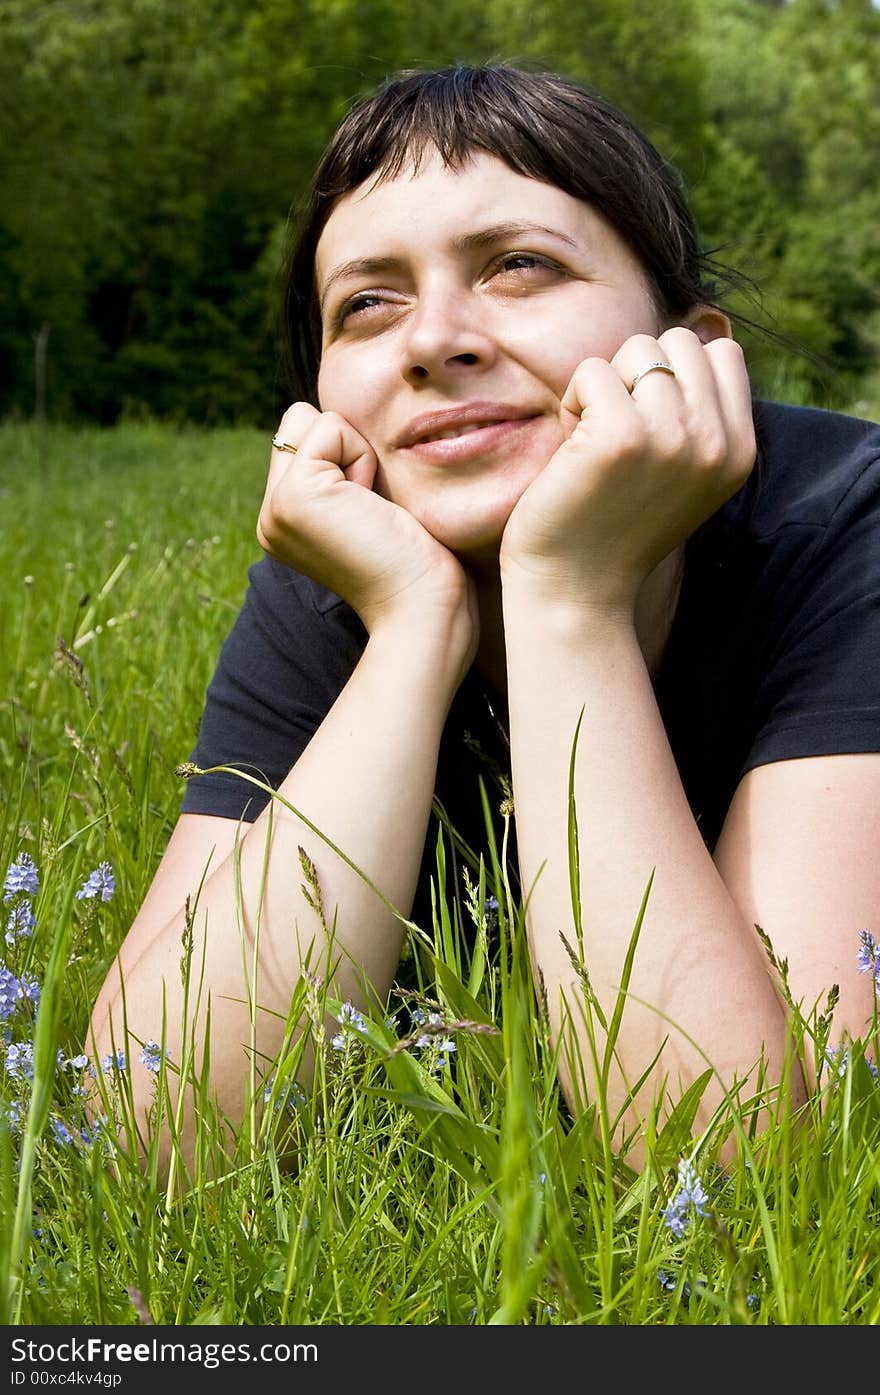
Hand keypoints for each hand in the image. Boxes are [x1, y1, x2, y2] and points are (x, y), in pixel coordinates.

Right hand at [258, 403, 477, 650]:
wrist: (422, 608)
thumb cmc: (416, 562)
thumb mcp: (366, 508)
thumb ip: (339, 471)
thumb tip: (337, 422)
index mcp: (284, 521)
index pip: (299, 436)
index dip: (346, 453)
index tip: (370, 510)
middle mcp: (269, 515)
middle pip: (298, 421)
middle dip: (345, 446)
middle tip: (370, 508)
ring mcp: (275, 507)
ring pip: (310, 419)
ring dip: (355, 452)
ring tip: (370, 510)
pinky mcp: (294, 495)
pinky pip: (331, 426)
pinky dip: (362, 457)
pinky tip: (371, 507)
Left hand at [500, 328, 755, 613]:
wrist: (576, 591)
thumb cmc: (614, 526)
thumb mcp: (681, 471)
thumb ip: (698, 412)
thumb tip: (690, 329)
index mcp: (740, 450)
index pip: (721, 353)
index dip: (672, 374)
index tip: (647, 427)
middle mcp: (716, 441)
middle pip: (678, 342)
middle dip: (637, 376)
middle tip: (615, 436)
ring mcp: (672, 436)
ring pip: (635, 350)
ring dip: (603, 390)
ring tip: (594, 446)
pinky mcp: (621, 435)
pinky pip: (591, 371)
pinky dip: (572, 403)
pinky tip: (571, 453)